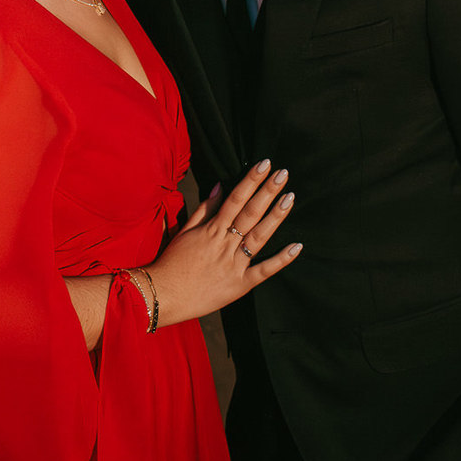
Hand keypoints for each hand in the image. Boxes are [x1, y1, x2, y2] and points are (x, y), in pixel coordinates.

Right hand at [147, 159, 301, 327]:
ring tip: (290, 198)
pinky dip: (281, 260)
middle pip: (250, 213)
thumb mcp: (184, 231)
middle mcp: (224, 244)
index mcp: (211, 230)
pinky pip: (264, 271)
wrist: (163, 295)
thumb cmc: (172, 262)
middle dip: (267, 191)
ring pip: (259, 237)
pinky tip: (297, 246)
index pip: (235, 199)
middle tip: (283, 174)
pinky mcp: (240, 285)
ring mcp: (234, 265)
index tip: (264, 164)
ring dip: (276, 217)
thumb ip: (204, 209)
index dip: (251, 180)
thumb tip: (219, 186)